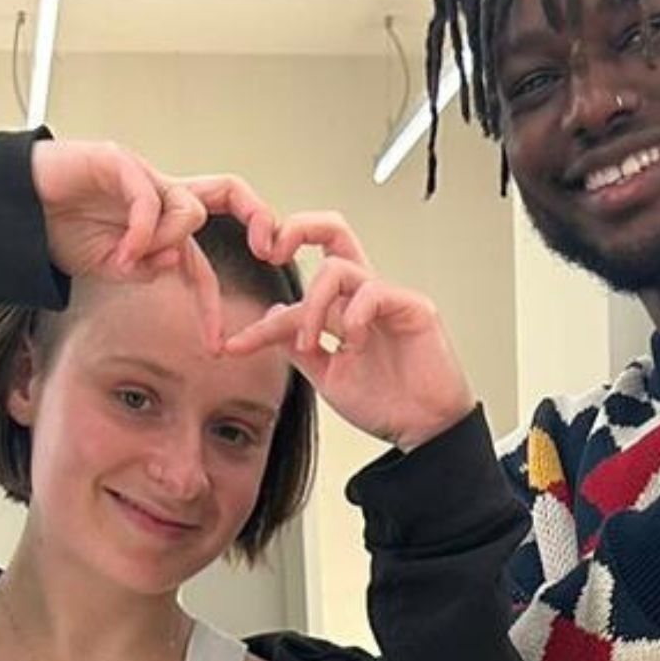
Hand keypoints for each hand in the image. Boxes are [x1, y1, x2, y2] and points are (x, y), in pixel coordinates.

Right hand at [28, 141, 280, 344]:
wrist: (11, 210)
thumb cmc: (57, 232)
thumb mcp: (110, 267)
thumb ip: (145, 268)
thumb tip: (173, 263)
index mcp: (160, 222)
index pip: (203, 260)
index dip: (214, 303)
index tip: (216, 344)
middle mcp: (159, 194)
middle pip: (228, 191)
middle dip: (259, 216)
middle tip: (270, 249)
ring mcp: (141, 175)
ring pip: (189, 210)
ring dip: (167, 243)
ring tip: (126, 261)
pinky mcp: (117, 161)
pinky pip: (148, 198)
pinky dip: (143, 231)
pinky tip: (123, 252)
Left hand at [219, 211, 475, 451]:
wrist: (423, 431)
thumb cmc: (387, 403)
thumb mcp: (327, 375)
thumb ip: (299, 346)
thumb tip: (271, 316)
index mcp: (346, 307)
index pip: (297, 291)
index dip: (262, 317)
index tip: (236, 344)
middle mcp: (366, 294)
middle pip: (332, 231)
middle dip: (295, 228)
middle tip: (268, 251)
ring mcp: (389, 298)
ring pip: (338, 268)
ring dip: (313, 305)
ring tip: (312, 343)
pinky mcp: (413, 307)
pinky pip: (372, 292)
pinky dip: (353, 316)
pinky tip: (354, 344)